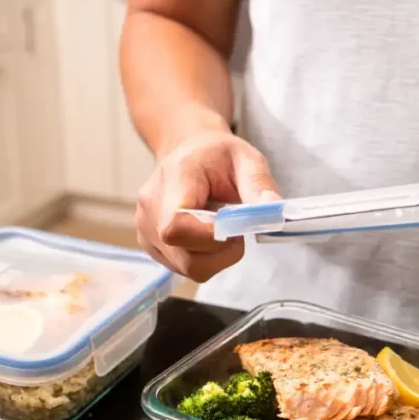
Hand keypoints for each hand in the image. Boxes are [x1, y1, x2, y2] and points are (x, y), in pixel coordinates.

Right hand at [136, 129, 280, 281]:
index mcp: (174, 177)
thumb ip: (259, 184)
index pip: (177, 225)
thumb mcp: (247, 159)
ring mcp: (145, 227)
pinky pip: (182, 267)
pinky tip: (206, 235)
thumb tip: (273, 210)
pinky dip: (203, 258)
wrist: (190, 153)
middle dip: (222, 251)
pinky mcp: (150, 244)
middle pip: (185, 254)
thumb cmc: (218, 156)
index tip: (236, 230)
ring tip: (221, 228)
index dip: (210, 238)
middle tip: (237, 229)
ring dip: (215, 257)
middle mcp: (151, 205)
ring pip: (186, 266)